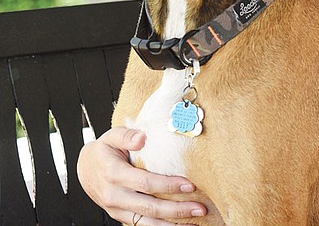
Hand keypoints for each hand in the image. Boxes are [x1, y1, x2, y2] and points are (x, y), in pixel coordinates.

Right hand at [77, 127, 206, 224]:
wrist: (84, 168)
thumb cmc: (103, 151)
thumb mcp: (111, 136)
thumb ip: (127, 135)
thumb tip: (142, 138)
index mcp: (113, 174)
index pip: (145, 183)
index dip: (168, 185)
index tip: (190, 185)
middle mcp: (114, 195)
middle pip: (149, 206)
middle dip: (176, 209)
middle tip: (200, 208)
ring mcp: (116, 208)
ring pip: (146, 221)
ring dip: (171, 223)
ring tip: (195, 221)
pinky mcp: (120, 215)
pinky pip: (141, 225)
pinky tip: (178, 225)